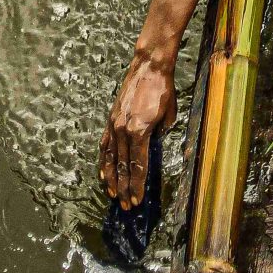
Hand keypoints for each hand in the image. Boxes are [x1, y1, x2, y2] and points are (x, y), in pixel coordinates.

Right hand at [100, 50, 177, 206]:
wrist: (148, 66)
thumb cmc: (163, 89)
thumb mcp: (168, 115)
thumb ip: (161, 134)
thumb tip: (154, 147)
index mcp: (139, 131)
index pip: (137, 166)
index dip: (137, 185)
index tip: (137, 200)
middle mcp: (123, 130)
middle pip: (122, 167)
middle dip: (125, 188)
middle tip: (127, 206)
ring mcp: (114, 125)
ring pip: (110, 159)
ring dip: (111, 179)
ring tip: (113, 195)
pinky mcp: (110, 119)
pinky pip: (105, 145)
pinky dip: (103, 161)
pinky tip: (103, 173)